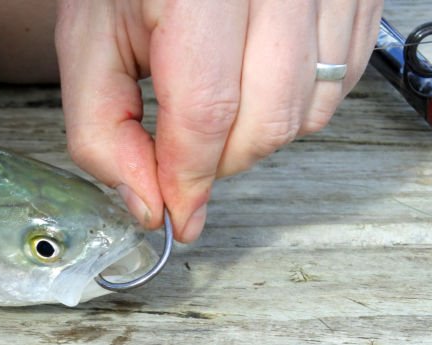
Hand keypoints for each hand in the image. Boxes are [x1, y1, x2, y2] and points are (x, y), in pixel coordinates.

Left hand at [56, 0, 383, 241]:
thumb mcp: (90, 44)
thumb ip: (102, 131)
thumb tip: (148, 203)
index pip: (207, 111)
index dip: (189, 178)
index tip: (176, 213)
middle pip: (267, 119)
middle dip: (222, 163)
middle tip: (187, 156)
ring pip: (310, 110)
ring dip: (259, 137)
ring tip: (218, 107)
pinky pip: (341, 81)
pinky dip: (297, 105)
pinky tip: (256, 83)